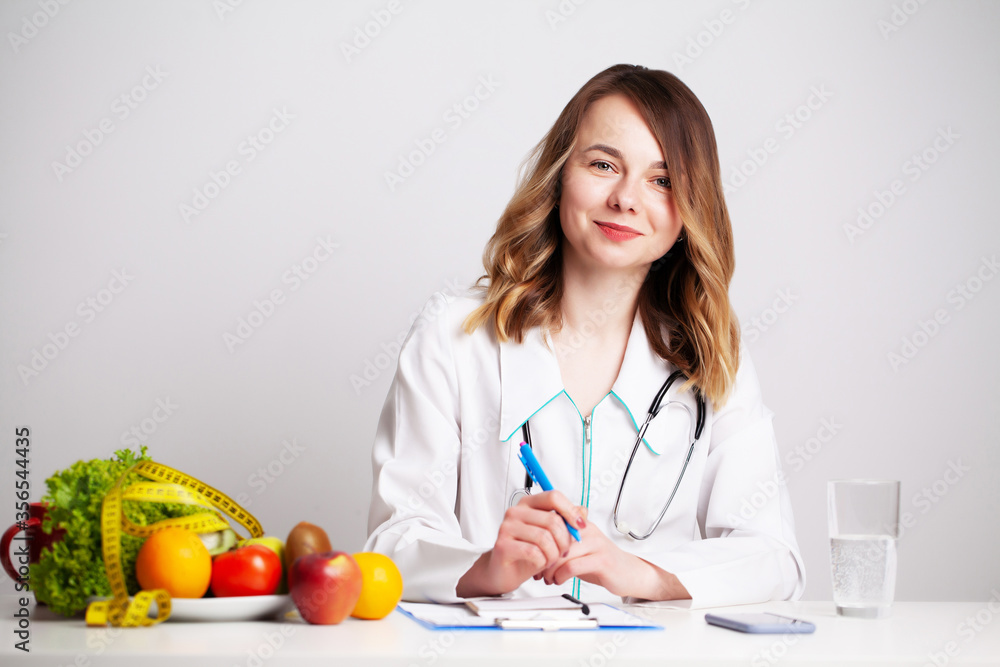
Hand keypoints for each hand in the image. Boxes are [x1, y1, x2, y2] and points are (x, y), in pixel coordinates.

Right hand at [457, 491, 585, 596]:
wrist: (504, 572)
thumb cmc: (527, 552)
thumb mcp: (550, 535)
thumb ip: (565, 521)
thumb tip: (583, 511)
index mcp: (528, 504)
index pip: (553, 496)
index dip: (570, 511)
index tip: (580, 526)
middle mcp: (515, 512)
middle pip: (552, 520)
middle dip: (564, 540)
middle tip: (564, 552)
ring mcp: (507, 527)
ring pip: (544, 538)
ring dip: (554, 554)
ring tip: (551, 560)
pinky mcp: (502, 545)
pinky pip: (534, 553)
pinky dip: (543, 561)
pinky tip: (540, 564)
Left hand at [538, 511, 690, 600]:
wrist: (629, 573)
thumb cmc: (600, 560)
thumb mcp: (579, 547)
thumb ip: (560, 541)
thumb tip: (534, 543)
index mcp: (580, 522)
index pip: (552, 523)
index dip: (539, 540)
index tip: (533, 554)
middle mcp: (588, 529)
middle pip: (554, 540)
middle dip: (541, 558)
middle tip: (536, 571)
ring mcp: (596, 544)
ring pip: (561, 555)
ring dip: (549, 570)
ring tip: (546, 578)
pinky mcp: (601, 560)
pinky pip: (572, 567)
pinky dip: (560, 576)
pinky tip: (558, 581)